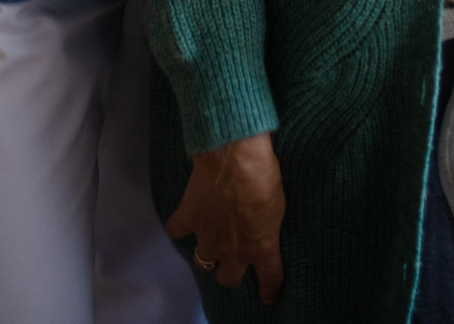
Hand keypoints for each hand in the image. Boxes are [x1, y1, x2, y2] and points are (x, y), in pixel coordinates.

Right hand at [166, 133, 285, 303]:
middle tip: (230, 256)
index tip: (268, 296)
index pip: (269, 278)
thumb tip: (259, 227)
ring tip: (209, 239)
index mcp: (261, 247)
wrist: (235, 157)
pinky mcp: (188, 219)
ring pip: (203, 262)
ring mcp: (208, 237)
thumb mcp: (277, 206)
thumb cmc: (265, 175)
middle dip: (229, 271)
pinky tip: (182, 220)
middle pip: (228, 279)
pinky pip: (176, 231)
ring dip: (207, 252)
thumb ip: (266, 225)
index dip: (269, 289)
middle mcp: (234, 251)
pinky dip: (178, 227)